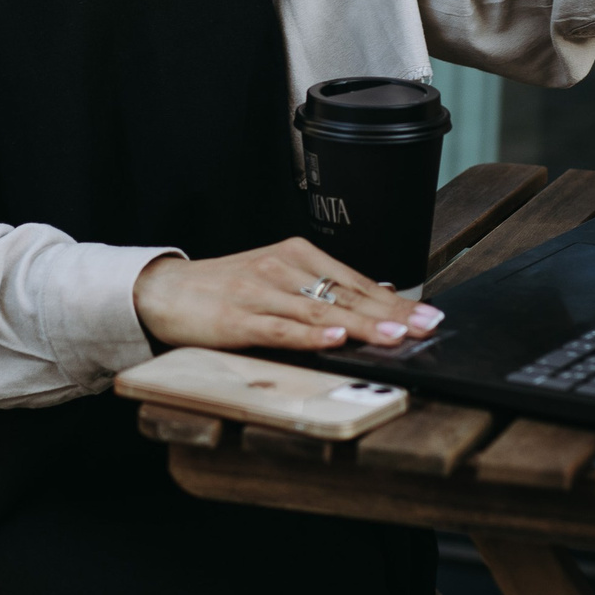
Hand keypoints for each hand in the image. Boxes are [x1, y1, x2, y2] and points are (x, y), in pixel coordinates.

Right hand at [131, 238, 441, 352]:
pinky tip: (333, 339)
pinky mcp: (237, 317)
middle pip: (346, 294)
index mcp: (297, 255)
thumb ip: (325, 287)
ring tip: (394, 336)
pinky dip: (309, 334)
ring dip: (360, 325)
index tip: (431, 315)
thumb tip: (381, 294)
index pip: (356, 280)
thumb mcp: (278, 278)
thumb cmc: (224, 289)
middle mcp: (283, 267)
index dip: (395, 300)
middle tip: (427, 327)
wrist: (163, 290)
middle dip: (391, 314)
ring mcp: (260, 291)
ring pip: (320, 310)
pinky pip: (280, 328)